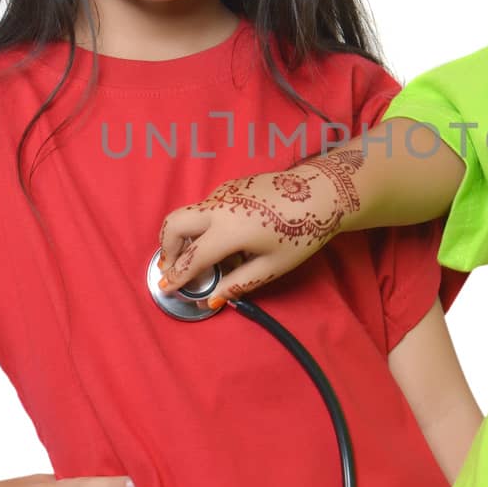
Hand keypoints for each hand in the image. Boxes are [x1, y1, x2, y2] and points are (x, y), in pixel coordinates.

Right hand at [156, 151, 365, 308]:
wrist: (321, 192)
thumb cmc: (302, 232)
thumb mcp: (272, 266)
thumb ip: (238, 284)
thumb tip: (212, 301)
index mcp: (229, 230)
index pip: (192, 257)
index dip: (177, 276)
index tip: (166, 288)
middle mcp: (219, 207)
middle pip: (175, 224)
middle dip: (167, 248)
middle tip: (171, 268)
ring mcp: (223, 192)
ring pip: (189, 214)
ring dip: (185, 237)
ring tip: (199, 259)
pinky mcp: (230, 186)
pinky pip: (206, 208)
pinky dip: (202, 226)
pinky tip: (222, 241)